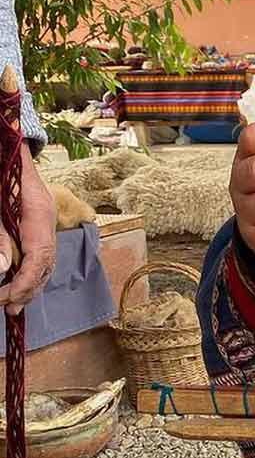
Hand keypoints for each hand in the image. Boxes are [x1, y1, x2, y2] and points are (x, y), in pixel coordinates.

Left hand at [0, 144, 56, 314]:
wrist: (8, 148)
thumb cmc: (3, 175)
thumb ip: (0, 237)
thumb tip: (2, 269)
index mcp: (38, 214)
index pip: (39, 255)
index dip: (27, 281)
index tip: (9, 299)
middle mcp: (46, 219)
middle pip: (46, 262)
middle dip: (29, 288)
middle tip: (8, 309)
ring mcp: (44, 220)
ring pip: (46, 259)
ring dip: (31, 283)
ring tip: (14, 303)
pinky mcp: (37, 221)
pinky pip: (41, 252)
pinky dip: (32, 270)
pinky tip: (20, 282)